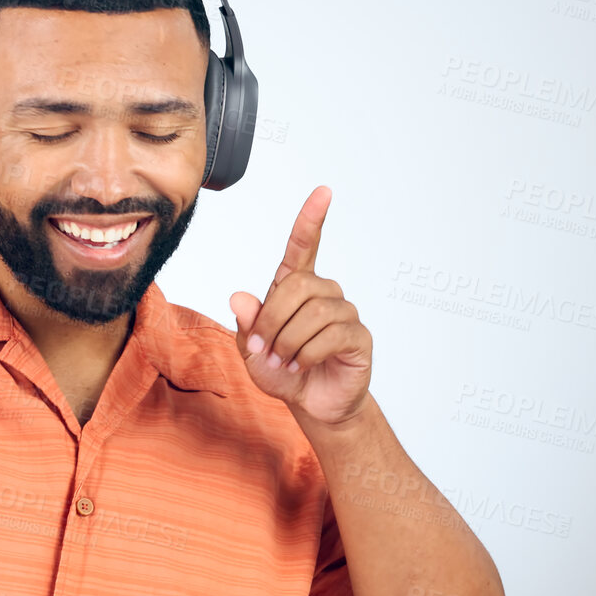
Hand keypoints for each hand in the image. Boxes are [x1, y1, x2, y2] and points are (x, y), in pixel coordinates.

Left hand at [229, 185, 372, 427]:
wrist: (311, 403)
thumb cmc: (282, 370)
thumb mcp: (252, 349)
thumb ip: (246, 324)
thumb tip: (238, 297)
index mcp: (296, 288)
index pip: (304, 247)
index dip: (310, 220)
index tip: (323, 192)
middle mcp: (324, 293)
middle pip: (299, 285)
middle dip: (273, 320)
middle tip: (263, 349)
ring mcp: (344, 313)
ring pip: (314, 313)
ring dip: (288, 342)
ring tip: (283, 361)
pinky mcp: (357, 336)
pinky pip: (330, 335)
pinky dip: (307, 354)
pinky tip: (302, 365)